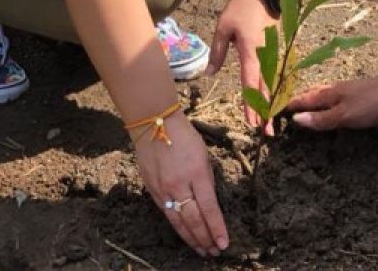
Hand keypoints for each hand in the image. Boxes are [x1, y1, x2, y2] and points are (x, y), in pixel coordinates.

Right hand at [134, 113, 228, 257]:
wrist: (154, 126)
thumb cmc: (185, 137)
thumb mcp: (204, 155)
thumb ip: (207, 180)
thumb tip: (210, 201)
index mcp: (196, 174)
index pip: (209, 208)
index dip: (217, 228)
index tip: (224, 243)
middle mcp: (179, 185)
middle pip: (194, 220)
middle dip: (206, 238)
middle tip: (215, 252)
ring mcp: (163, 190)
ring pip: (178, 222)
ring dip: (192, 239)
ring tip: (202, 251)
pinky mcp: (153, 192)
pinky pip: (167, 214)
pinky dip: (178, 227)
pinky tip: (185, 235)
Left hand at [207, 0, 275, 130]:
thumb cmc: (240, 8)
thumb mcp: (223, 28)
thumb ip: (216, 52)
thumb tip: (209, 74)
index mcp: (251, 51)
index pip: (251, 84)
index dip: (251, 105)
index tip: (251, 122)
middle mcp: (265, 56)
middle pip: (267, 89)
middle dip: (266, 112)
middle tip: (267, 133)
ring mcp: (273, 53)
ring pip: (274, 84)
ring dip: (272, 104)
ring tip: (270, 123)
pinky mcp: (276, 50)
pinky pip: (276, 74)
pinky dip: (275, 91)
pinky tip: (273, 102)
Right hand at [286, 73, 377, 130]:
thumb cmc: (373, 101)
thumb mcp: (344, 113)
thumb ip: (322, 118)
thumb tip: (296, 119)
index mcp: (329, 94)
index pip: (302, 100)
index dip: (287, 107)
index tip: (269, 114)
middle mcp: (336, 97)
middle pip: (312, 103)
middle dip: (297, 110)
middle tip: (280, 121)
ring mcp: (349, 105)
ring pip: (325, 111)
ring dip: (313, 116)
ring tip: (298, 126)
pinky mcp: (361, 114)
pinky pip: (340, 120)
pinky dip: (330, 124)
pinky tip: (329, 132)